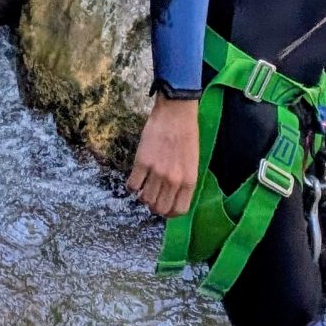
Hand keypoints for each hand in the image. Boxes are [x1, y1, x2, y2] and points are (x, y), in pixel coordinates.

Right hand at [127, 96, 201, 218]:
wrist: (176, 112)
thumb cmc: (187, 134)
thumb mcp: (193, 162)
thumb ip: (184, 181)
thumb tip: (172, 196)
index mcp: (189, 180)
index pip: (179, 210)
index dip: (170, 212)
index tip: (165, 206)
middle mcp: (173, 180)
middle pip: (159, 208)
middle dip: (155, 206)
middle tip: (152, 196)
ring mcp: (157, 172)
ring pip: (145, 199)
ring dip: (143, 196)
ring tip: (144, 187)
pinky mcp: (142, 162)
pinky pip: (132, 185)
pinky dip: (132, 186)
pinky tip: (136, 178)